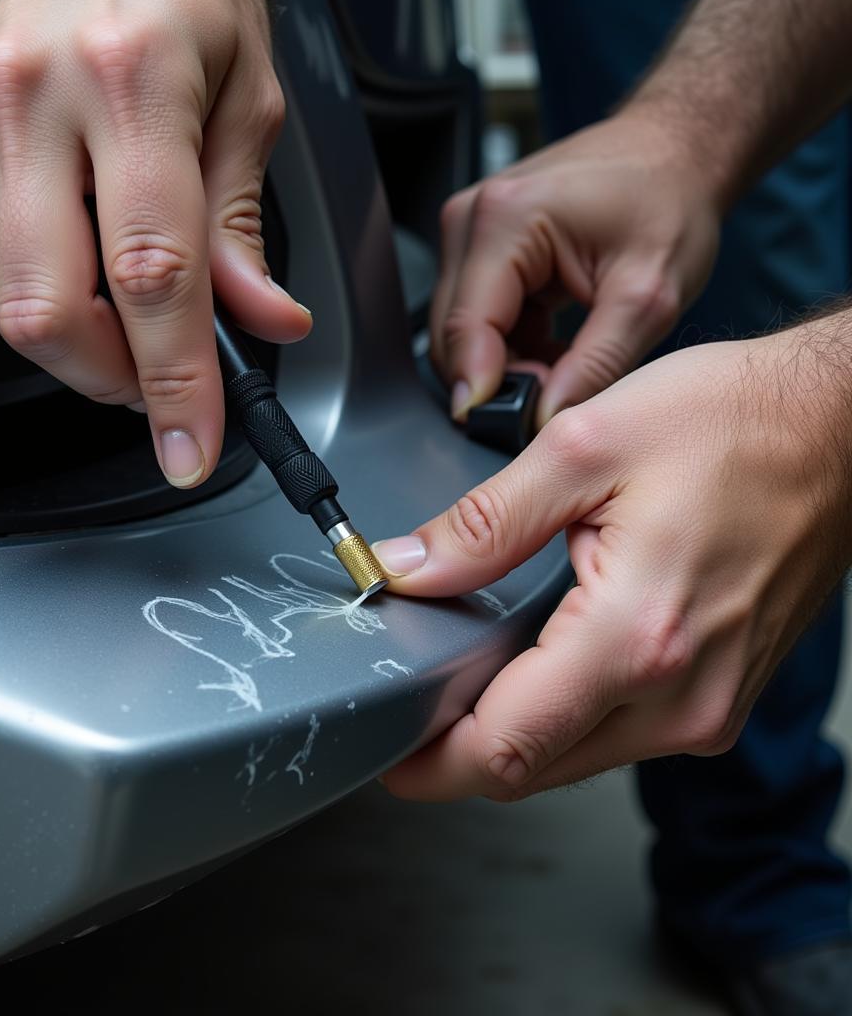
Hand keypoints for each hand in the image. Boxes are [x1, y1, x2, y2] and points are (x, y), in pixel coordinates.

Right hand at [0, 0, 310, 485]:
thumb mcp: (246, 95)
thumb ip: (242, 225)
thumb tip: (260, 321)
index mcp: (131, 80)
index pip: (153, 278)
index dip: (175, 385)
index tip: (191, 449)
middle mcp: (28, 96)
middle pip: (49, 314)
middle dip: (110, 380)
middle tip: (158, 377)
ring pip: (10, 299)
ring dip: (79, 328)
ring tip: (121, 275)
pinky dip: (33, 277)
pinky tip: (67, 229)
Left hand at [373, 316, 851, 800]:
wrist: (836, 430)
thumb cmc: (732, 425)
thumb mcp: (583, 451)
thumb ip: (483, 525)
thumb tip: (406, 570)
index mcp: (635, 638)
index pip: (506, 748)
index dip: (431, 764)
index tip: (388, 753)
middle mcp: (679, 696)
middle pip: (535, 770)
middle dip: (460, 755)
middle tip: (412, 716)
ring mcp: (707, 705)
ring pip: (575, 758)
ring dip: (513, 735)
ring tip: (465, 684)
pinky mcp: (719, 695)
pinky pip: (620, 732)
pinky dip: (565, 715)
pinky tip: (538, 666)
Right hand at [431, 112, 720, 426]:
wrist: (674, 150)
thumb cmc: (669, 202)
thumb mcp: (649, 296)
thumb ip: (595, 364)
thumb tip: (545, 418)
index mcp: (506, 219)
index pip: (467, 328)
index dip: (484, 388)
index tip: (512, 425)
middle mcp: (471, 218)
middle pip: (452, 334)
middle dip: (496, 378)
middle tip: (556, 397)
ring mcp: (468, 229)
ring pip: (460, 332)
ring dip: (504, 364)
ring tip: (564, 369)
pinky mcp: (478, 246)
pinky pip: (475, 318)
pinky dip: (509, 346)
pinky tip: (553, 350)